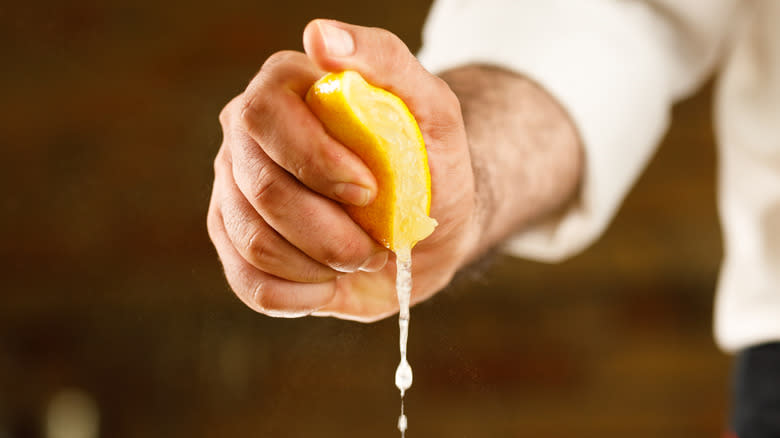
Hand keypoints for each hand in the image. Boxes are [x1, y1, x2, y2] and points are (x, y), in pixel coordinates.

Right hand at [207, 19, 477, 320]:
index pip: (265, 116)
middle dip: (330, 231)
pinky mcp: (236, 248)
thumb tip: (319, 34)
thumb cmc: (428, 163)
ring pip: (255, 243)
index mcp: (283, 91)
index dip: (316, 161)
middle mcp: (246, 139)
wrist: (423, 228)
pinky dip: (306, 293)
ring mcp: (233, 195)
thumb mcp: (431, 109)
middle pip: (261, 190)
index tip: (369, 190)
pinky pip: (253, 285)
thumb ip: (383, 61)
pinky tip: (333, 277)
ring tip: (361, 255)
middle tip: (377, 242)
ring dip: (324, 263)